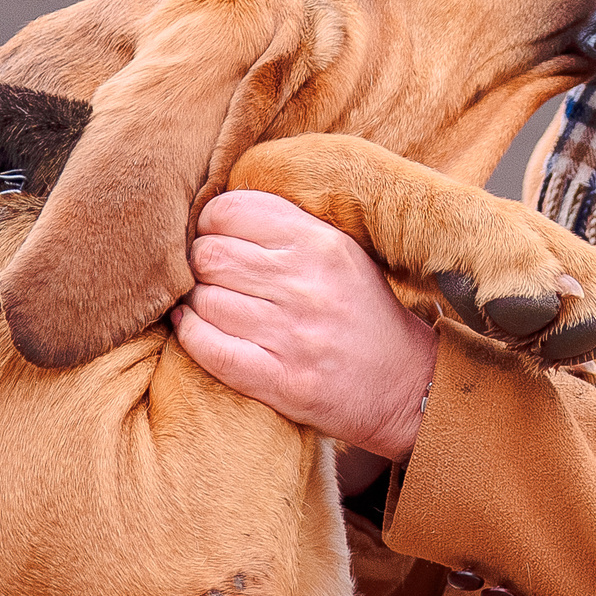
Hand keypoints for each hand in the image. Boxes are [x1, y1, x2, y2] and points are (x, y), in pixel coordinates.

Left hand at [172, 191, 436, 467]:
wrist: (404, 383)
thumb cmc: (362, 312)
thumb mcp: (341, 252)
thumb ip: (287, 229)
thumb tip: (214, 215)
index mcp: (320, 243)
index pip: (229, 211)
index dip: (209, 223)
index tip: (213, 237)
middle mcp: (306, 284)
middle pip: (209, 255)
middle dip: (199, 264)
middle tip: (210, 276)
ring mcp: (291, 335)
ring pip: (203, 300)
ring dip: (196, 303)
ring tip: (210, 304)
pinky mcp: (280, 379)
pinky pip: (207, 347)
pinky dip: (191, 335)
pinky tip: (195, 329)